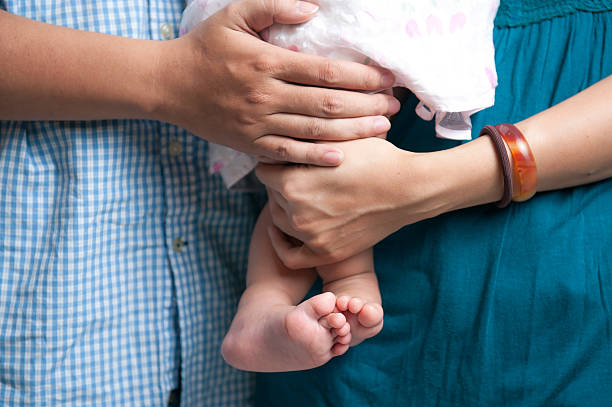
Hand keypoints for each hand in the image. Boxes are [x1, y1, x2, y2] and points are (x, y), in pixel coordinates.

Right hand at [156, 0, 399, 165]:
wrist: (167, 85)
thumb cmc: (204, 48)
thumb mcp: (233, 15)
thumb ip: (273, 6)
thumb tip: (313, 8)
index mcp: (267, 62)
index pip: (327, 71)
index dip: (363, 76)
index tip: (387, 78)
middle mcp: (267, 96)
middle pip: (329, 103)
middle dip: (368, 105)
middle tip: (395, 106)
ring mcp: (259, 124)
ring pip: (315, 131)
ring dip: (353, 131)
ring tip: (382, 128)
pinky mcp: (251, 144)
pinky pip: (289, 153)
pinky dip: (316, 157)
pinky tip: (342, 157)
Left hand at [256, 137, 439, 267]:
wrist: (408, 189)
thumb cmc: (374, 157)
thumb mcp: (334, 138)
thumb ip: (302, 141)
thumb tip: (278, 136)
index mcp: (292, 183)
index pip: (264, 170)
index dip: (275, 160)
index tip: (288, 158)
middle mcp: (296, 213)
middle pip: (271, 195)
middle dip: (281, 182)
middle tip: (300, 174)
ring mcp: (310, 237)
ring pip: (279, 220)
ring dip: (284, 207)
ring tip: (301, 194)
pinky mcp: (325, 253)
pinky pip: (289, 255)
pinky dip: (281, 243)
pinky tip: (282, 231)